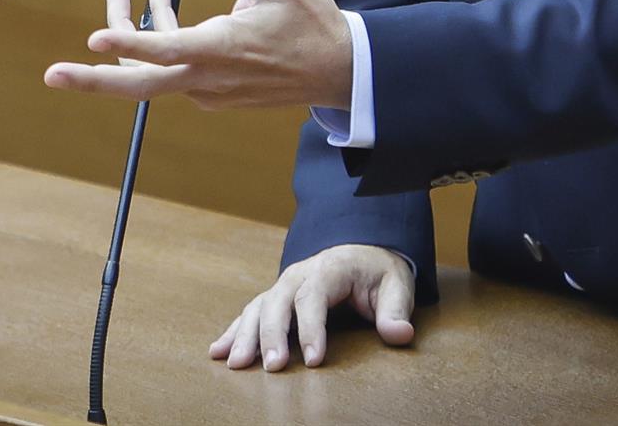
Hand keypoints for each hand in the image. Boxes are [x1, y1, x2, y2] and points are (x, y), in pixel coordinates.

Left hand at [42, 0, 351, 108]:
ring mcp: (208, 90)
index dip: (130, 43)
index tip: (94, 40)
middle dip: (92, 80)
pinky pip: (171, 67)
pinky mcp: (211, 91)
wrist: (339, 73)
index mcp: (223, 49)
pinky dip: (157, 38)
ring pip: (153, 69)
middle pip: (140, 86)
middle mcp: (208, 77)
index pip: (166, 49)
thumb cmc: (311, 23)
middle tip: (52, 75)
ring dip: (130, 35)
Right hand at [210, 245, 415, 370]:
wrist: (362, 252)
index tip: (315, 360)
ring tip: (236, 363)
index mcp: (329, 267)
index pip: (315, 296)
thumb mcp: (396, 285)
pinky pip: (250, 312)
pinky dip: (233, 331)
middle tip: (274, 366)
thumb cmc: (378, 272)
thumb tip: (399, 334)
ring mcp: (284, 285)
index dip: (312, 328)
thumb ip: (396, 310)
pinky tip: (218, 351)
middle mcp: (300, 274)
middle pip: (279, 300)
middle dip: (273, 334)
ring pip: (258, 306)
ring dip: (246, 335)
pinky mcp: (276, 298)